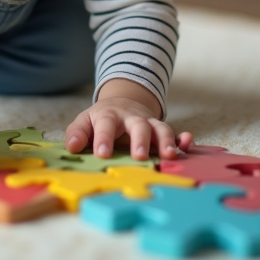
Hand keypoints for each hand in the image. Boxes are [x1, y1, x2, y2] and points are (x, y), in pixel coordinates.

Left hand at [64, 78, 192, 160]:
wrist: (121, 103)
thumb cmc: (100, 120)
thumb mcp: (85, 122)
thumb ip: (78, 133)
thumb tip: (72, 147)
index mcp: (109, 116)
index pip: (106, 125)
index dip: (104, 138)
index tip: (102, 154)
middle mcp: (131, 118)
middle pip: (138, 125)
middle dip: (140, 140)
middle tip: (139, 156)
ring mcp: (148, 123)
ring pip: (160, 128)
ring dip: (166, 140)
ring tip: (169, 155)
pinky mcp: (161, 131)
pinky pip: (175, 133)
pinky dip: (183, 138)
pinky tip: (187, 144)